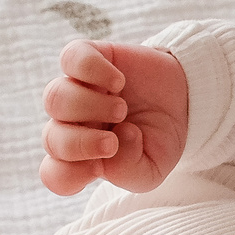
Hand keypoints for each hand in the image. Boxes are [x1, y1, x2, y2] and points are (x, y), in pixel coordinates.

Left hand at [39, 39, 190, 195]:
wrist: (184, 98)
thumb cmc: (160, 137)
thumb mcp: (153, 168)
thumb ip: (129, 171)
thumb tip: (114, 144)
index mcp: (83, 158)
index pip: (54, 173)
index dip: (68, 176)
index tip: (98, 168)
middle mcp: (74, 125)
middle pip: (51, 138)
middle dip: (80, 144)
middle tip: (111, 143)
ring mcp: (78, 90)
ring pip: (55, 98)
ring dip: (88, 107)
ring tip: (120, 109)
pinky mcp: (89, 58)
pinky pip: (70, 58)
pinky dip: (92, 70)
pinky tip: (118, 81)